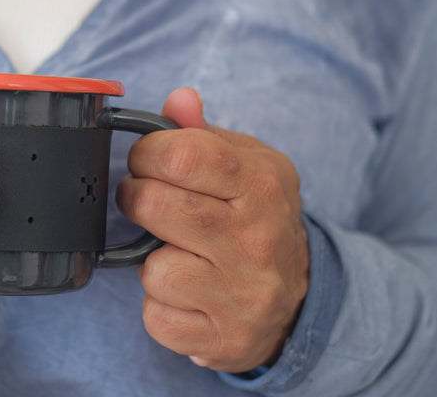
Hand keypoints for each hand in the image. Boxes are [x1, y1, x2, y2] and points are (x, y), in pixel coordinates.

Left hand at [116, 87, 308, 372]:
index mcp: (263, 182)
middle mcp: (258, 237)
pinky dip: (160, 307)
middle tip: (148, 203)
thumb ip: (204, 134)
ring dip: (152, 262)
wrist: (300, 297)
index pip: (180, 153)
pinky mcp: (229, 337)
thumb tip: (179, 99)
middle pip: (156, 206)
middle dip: (136, 200)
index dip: (147, 154)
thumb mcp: (245, 165)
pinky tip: (187, 294)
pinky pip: (157, 317)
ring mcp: (246, 292)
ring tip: (179, 255)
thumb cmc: (255, 219)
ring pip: (153, 269)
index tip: (148, 162)